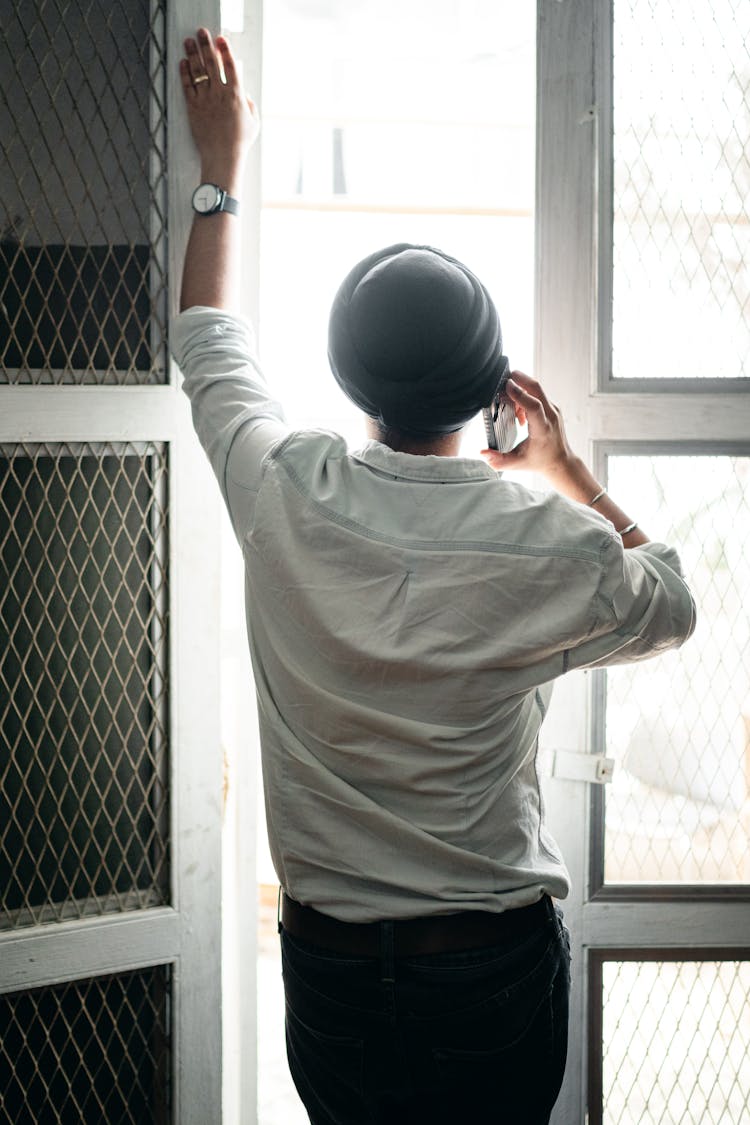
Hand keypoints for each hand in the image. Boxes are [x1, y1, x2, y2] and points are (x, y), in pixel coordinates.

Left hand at [180, 29, 259, 189]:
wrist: (223, 157)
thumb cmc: (240, 142)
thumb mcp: (254, 122)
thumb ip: (250, 104)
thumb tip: (244, 94)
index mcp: (236, 95)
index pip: (230, 66)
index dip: (225, 50)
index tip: (220, 39)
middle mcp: (219, 94)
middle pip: (212, 63)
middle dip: (206, 45)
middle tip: (201, 33)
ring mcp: (205, 100)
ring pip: (198, 71)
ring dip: (193, 54)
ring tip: (188, 42)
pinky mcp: (193, 108)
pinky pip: (187, 86)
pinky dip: (185, 72)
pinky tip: (183, 62)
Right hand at [481, 370, 577, 481]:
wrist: (560, 461)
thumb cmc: (539, 461)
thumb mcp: (517, 464)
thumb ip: (498, 460)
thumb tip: (483, 453)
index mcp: (543, 429)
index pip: (534, 406)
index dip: (520, 394)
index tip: (507, 385)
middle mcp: (551, 416)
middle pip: (536, 388)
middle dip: (520, 378)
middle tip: (503, 377)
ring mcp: (553, 409)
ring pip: (536, 389)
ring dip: (520, 389)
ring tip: (509, 405)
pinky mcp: (552, 407)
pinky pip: (538, 394)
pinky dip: (525, 395)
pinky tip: (518, 411)